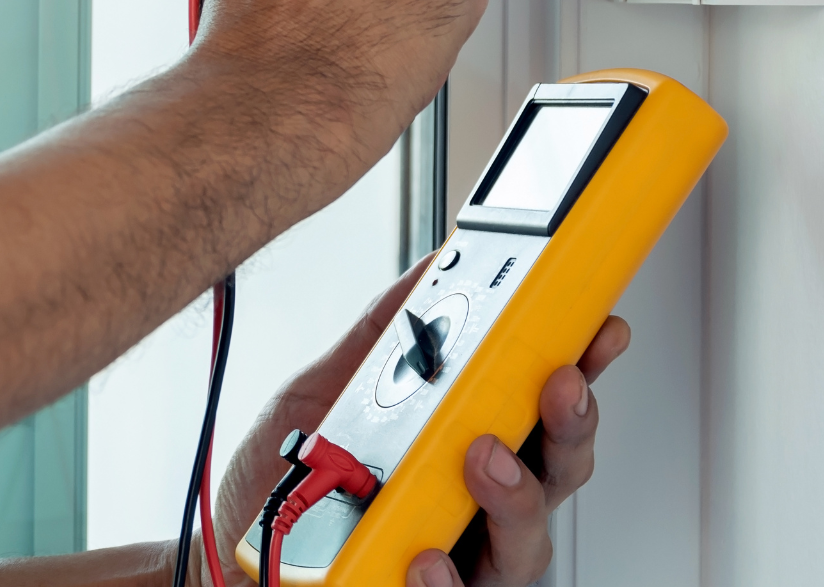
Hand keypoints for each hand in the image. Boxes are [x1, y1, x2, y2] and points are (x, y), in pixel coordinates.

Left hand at [207, 259, 629, 586]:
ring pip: (527, 544)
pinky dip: (446, 579)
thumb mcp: (327, 390)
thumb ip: (384, 335)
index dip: (583, 366)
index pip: (542, 407)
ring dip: (517, 497)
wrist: (223, 556)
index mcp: (467, 444)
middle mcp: (476, 507)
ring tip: (484, 458)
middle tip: (557, 383)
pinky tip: (428, 555)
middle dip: (571, 424)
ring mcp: (459, 562)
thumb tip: (434, 267)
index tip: (601, 327)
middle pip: (558, 472)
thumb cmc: (286, 483)